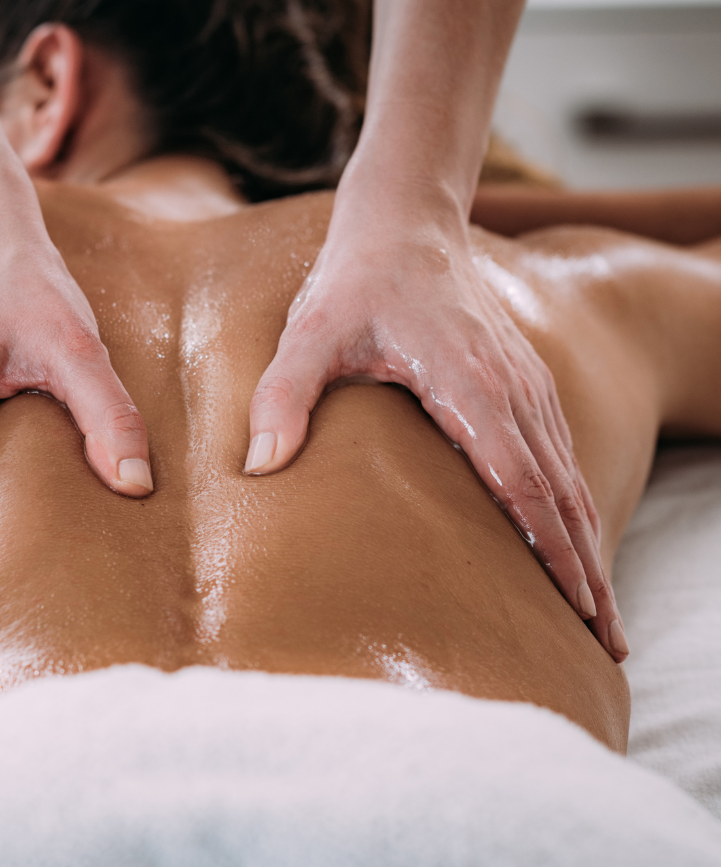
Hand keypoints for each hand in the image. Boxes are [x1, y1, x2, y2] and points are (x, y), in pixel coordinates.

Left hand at [244, 189, 627, 662]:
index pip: (522, 485)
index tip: (577, 610)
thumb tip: (259, 468)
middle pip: (563, 497)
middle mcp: (514, 391)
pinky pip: (560, 455)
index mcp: (471, 386)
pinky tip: (574, 542)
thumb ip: (282, 398)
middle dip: (589, 572)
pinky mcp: (523, 381)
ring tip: (602, 613)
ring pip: (571, 479)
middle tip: (608, 644)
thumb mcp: (309, 334)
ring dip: (590, 545)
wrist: (404, 222)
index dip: (551, 552)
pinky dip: (574, 507)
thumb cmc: (354, 282)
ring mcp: (526, 384)